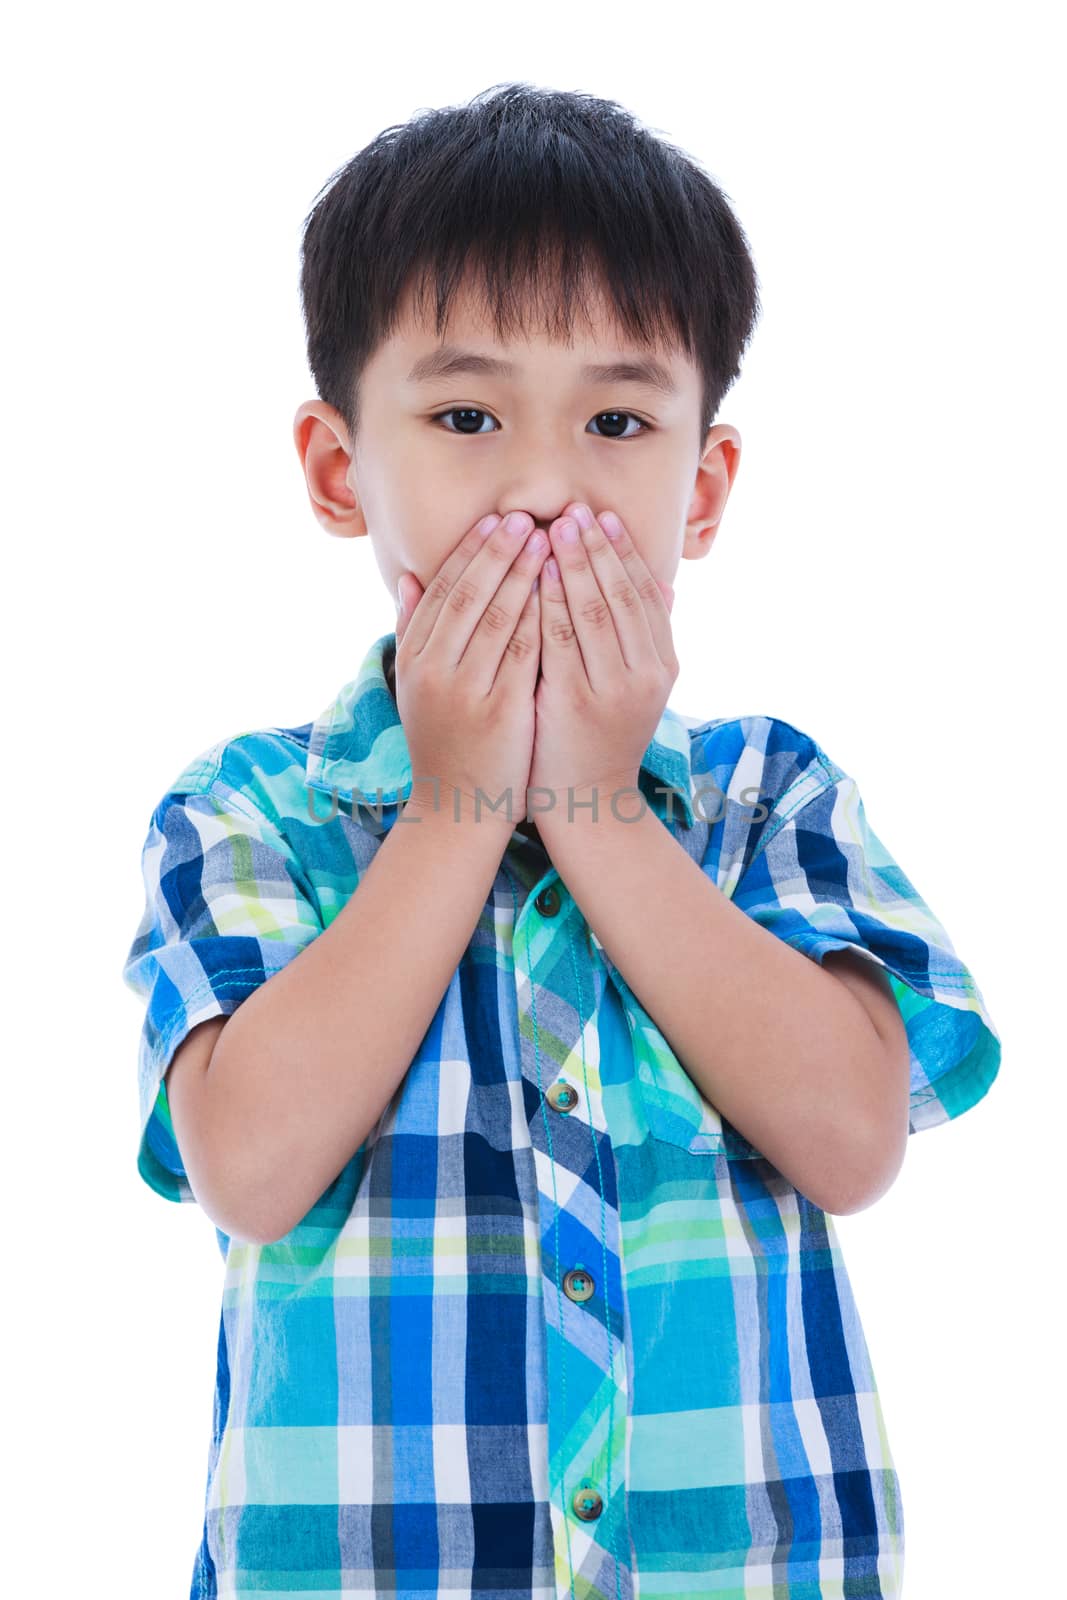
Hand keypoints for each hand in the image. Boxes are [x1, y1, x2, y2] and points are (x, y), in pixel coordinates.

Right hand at [392, 512, 547, 820]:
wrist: (458, 808)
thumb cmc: (444, 743)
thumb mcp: (417, 686)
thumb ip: (413, 630)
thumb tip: (408, 577)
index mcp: (414, 658)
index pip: (444, 590)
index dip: (471, 552)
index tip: (496, 520)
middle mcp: (435, 670)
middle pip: (471, 594)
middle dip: (501, 551)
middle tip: (528, 516)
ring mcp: (467, 690)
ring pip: (500, 616)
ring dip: (526, 572)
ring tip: (551, 539)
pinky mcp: (501, 710)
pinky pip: (526, 651)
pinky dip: (542, 615)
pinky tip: (561, 590)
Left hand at [529, 505, 677, 821]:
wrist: (588, 804)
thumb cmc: (602, 740)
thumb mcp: (638, 689)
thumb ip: (647, 639)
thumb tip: (665, 586)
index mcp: (664, 666)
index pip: (645, 594)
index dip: (625, 553)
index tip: (605, 517)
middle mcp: (645, 674)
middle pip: (621, 594)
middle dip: (598, 547)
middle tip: (577, 509)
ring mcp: (612, 688)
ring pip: (594, 610)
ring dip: (575, 564)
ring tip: (556, 527)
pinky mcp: (575, 701)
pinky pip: (562, 639)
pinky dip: (551, 601)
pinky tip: (538, 573)